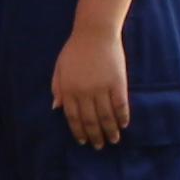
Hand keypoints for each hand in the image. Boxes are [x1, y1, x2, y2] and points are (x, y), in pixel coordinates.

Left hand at [54, 28, 133, 146]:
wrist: (95, 33)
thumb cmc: (75, 50)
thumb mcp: (59, 68)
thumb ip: (57, 88)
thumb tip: (56, 108)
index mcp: (69, 89)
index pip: (73, 117)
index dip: (78, 131)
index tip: (83, 141)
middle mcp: (84, 92)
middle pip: (90, 120)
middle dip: (95, 136)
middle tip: (99, 146)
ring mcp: (102, 88)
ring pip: (106, 116)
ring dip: (110, 130)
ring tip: (114, 140)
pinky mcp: (117, 83)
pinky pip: (120, 105)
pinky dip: (122, 116)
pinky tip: (123, 124)